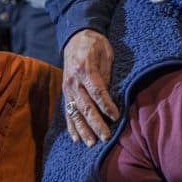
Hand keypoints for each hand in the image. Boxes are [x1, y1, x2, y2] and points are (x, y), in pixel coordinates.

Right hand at [62, 29, 118, 145]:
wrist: (75, 37)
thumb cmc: (95, 44)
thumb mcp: (106, 53)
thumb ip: (107, 74)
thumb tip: (110, 94)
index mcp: (85, 69)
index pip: (97, 92)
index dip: (107, 106)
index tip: (116, 117)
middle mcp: (73, 81)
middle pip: (86, 106)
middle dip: (96, 123)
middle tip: (106, 137)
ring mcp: (67, 88)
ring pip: (75, 113)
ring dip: (83, 129)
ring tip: (91, 143)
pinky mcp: (64, 93)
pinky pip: (67, 112)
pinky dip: (71, 126)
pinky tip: (76, 138)